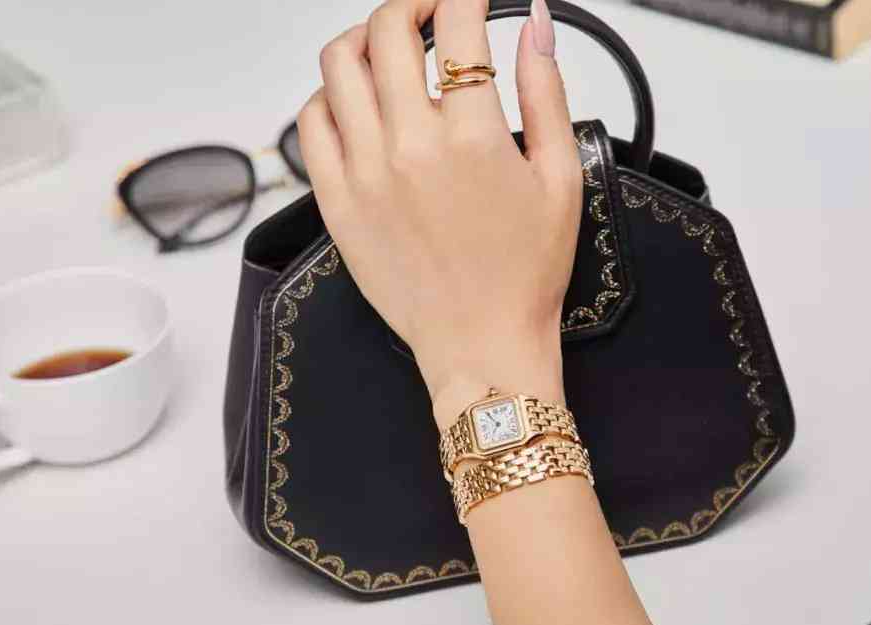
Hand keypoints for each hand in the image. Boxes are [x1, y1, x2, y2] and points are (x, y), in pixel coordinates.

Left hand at [296, 0, 579, 426]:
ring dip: (365, 37)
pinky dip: (331, 94)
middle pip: (389, 30)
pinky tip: (358, 99)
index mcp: (473, 139)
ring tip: (391, 45)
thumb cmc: (524, 274)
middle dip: (415, 3)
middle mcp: (410, 148)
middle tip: (434, 13)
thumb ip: (548, 92)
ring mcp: (364, 174)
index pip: (457, 27)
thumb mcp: (560, 179)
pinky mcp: (336, 202)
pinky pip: (311, 122)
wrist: (481, 345)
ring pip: (338, 65)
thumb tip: (537, 23)